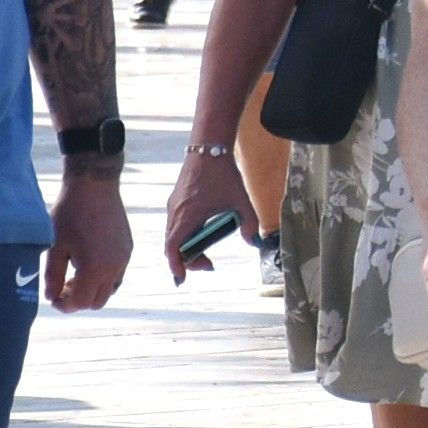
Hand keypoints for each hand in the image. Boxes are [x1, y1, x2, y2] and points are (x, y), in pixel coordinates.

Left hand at [47, 167, 132, 310]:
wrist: (94, 185)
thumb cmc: (70, 214)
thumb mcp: (55, 246)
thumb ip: (52, 276)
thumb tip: (51, 296)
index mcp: (94, 269)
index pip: (80, 302)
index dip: (64, 305)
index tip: (53, 297)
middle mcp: (114, 267)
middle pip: (97, 301)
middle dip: (78, 300)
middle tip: (62, 286)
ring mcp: (124, 258)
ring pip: (110, 289)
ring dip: (92, 290)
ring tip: (76, 275)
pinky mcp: (128, 248)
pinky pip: (117, 274)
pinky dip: (103, 277)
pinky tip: (89, 262)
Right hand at [160, 136, 253, 277]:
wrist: (208, 147)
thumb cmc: (222, 173)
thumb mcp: (240, 200)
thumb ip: (249, 223)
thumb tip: (255, 242)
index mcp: (187, 216)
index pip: (173, 248)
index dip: (176, 266)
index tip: (182, 279)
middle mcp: (175, 213)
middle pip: (173, 246)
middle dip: (188, 260)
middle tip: (209, 265)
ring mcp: (173, 206)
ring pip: (173, 235)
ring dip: (186, 248)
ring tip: (206, 254)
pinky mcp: (176, 200)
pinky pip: (175, 225)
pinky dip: (184, 236)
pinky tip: (200, 235)